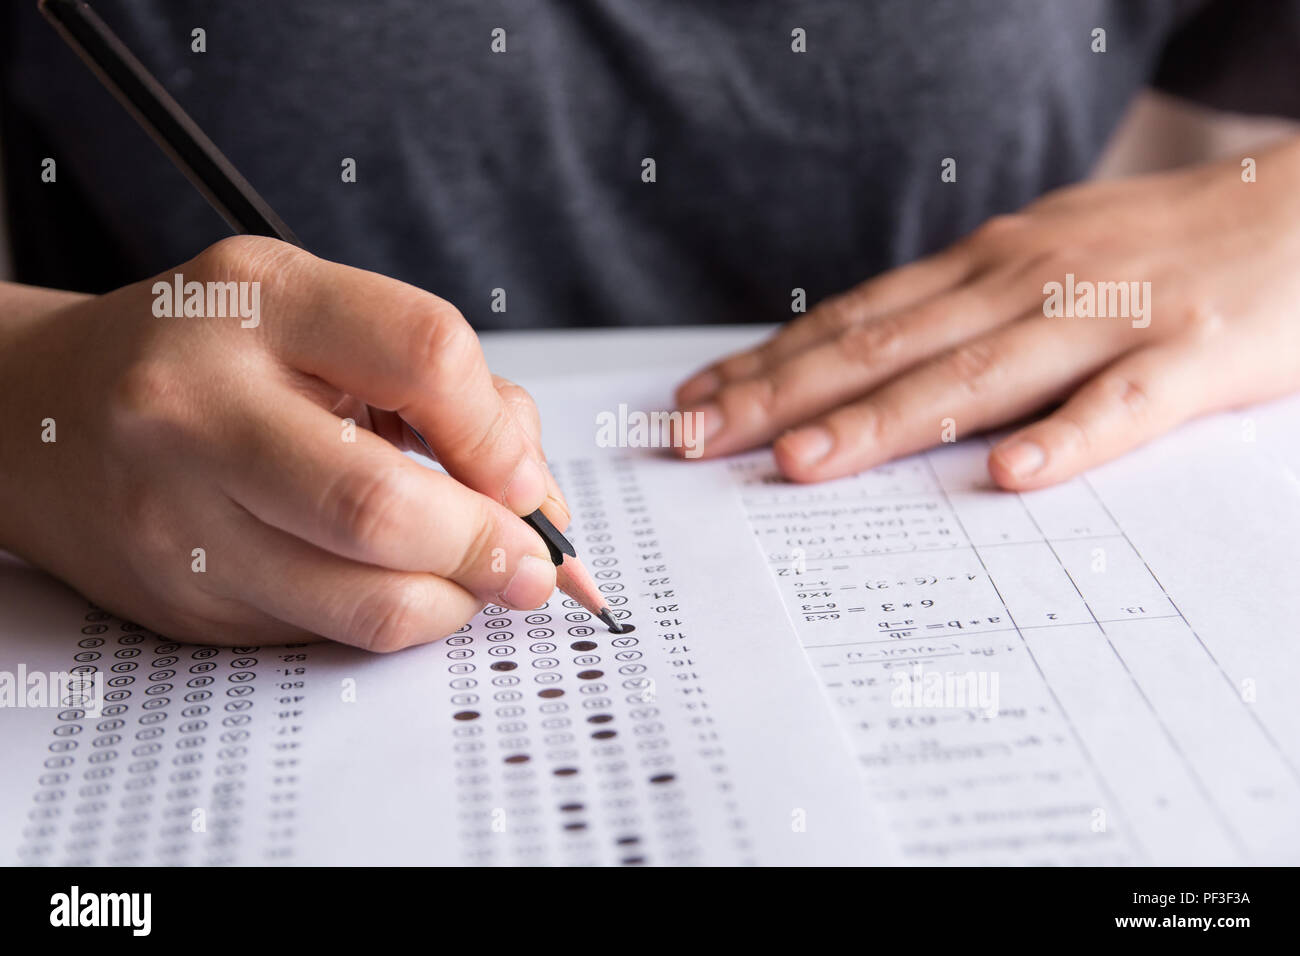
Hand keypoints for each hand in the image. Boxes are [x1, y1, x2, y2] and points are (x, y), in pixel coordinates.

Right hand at [0, 236, 569, 649]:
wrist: (44, 413)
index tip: (523, 478)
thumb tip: (535, 497)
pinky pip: (327, 633)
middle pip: (384, 506)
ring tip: (474, 578)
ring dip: (455, 602)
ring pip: (364, 601)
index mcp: (261, 302)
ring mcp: (180, 514)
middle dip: (487, 548)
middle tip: (529, 561)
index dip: (501, 434)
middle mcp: (201, 406)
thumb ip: (442, 390)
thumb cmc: (206, 355)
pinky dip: (390, 617)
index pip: (425, 356)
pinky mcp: (183, 600)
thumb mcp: (319, 318)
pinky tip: (391, 581)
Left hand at [676, 137, 1299, 487]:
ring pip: (978, 375)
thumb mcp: (1037, 261)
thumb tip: (865, 360)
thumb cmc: (1154, 249)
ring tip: (802, 463)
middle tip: (696, 441)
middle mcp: (1025, 284)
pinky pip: (1124, 404)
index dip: (769, 362)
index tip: (695, 401)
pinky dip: (1068, 439)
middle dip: (781, 396)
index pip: (855, 318)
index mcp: (987, 266)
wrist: (1296, 209)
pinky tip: (1012, 477)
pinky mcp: (1192, 357)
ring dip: (883, 421)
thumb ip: (958, 311)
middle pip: (886, 346)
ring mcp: (1105, 318)